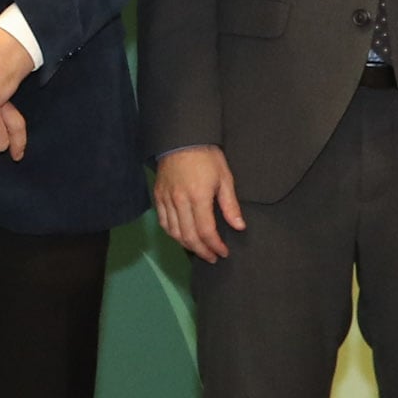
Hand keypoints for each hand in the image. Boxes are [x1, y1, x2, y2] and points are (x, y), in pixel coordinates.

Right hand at [153, 145, 245, 263]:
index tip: (224, 252)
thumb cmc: (207, 157)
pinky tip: (181, 237)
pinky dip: (172, 234)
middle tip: (213, 258)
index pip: (206, 231)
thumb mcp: (225, 178)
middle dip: (202, 251)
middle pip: (189, 236)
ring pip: (174, 232)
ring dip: (187, 245)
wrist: (182, 139)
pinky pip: (163, 222)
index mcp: (198, 196)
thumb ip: (230, 205)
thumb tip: (239, 227)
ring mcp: (166, 199)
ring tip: (199, 250)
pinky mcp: (158, 196)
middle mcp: (179, 201)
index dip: (215, 246)